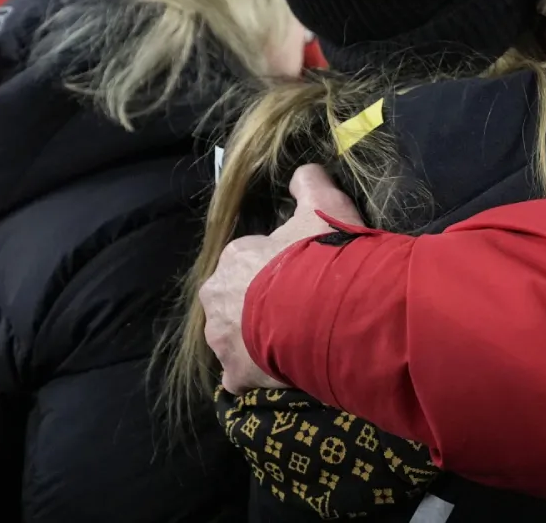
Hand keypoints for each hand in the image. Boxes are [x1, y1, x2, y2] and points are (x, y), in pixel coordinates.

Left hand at [201, 164, 363, 393]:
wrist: (328, 311)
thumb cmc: (321, 257)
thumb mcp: (325, 205)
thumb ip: (310, 183)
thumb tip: (303, 171)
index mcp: (234, 258)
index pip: (249, 261)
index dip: (277, 268)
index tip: (303, 274)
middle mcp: (217, 298)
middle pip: (234, 300)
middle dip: (258, 305)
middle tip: (298, 309)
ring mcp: (223, 340)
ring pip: (235, 338)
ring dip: (257, 339)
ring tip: (296, 339)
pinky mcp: (236, 375)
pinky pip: (243, 374)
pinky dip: (259, 373)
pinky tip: (287, 368)